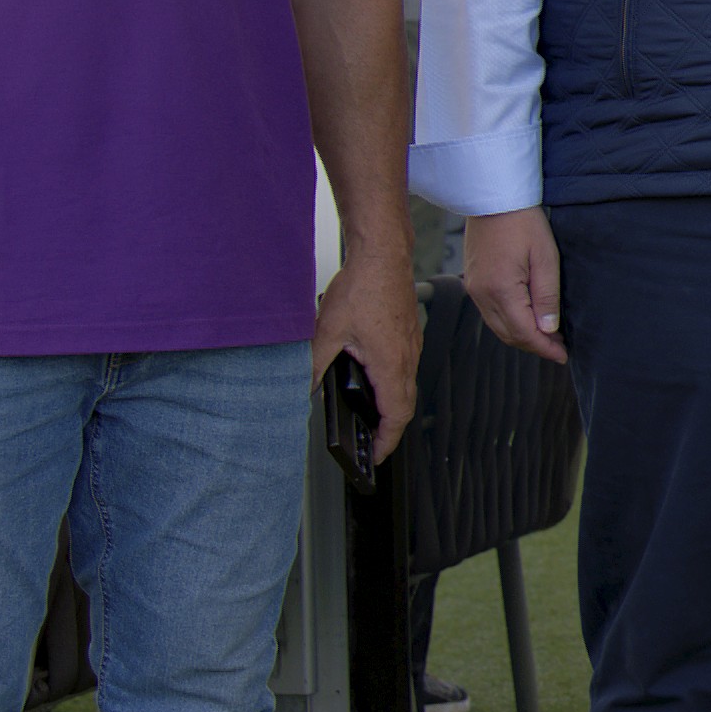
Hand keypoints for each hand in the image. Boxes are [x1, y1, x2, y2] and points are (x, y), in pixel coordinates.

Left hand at [314, 244, 416, 468]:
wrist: (383, 255)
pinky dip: (393, 384)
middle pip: (404, 406)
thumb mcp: (326, 333)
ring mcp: (410, 345)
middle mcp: (406, 357)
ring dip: (392, 406)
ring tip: (372, 417)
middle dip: (389, 429)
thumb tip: (300, 389)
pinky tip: (374, 378)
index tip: (376, 456)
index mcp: (390, 364)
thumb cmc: (364, 287)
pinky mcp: (407, 333)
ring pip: (406, 386)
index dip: (386, 441)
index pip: (396, 416)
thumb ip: (313, 365)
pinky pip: (405, 368)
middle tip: (373, 444)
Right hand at [464, 206, 565, 364]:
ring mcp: (474, 288)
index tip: (562, 356)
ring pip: (498, 326)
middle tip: (558, 348)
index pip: (524, 332)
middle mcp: (482, 294)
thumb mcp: (546, 258)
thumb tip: (548, 329)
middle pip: (508, 334)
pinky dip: (509, 322)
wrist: (494, 199)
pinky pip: (490, 313)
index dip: (545, 348)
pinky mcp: (473, 281)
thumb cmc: (524, 223)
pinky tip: (526, 319)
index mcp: (501, 290)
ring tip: (546, 337)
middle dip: (534, 345)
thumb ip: (547, 297)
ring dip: (521, 335)